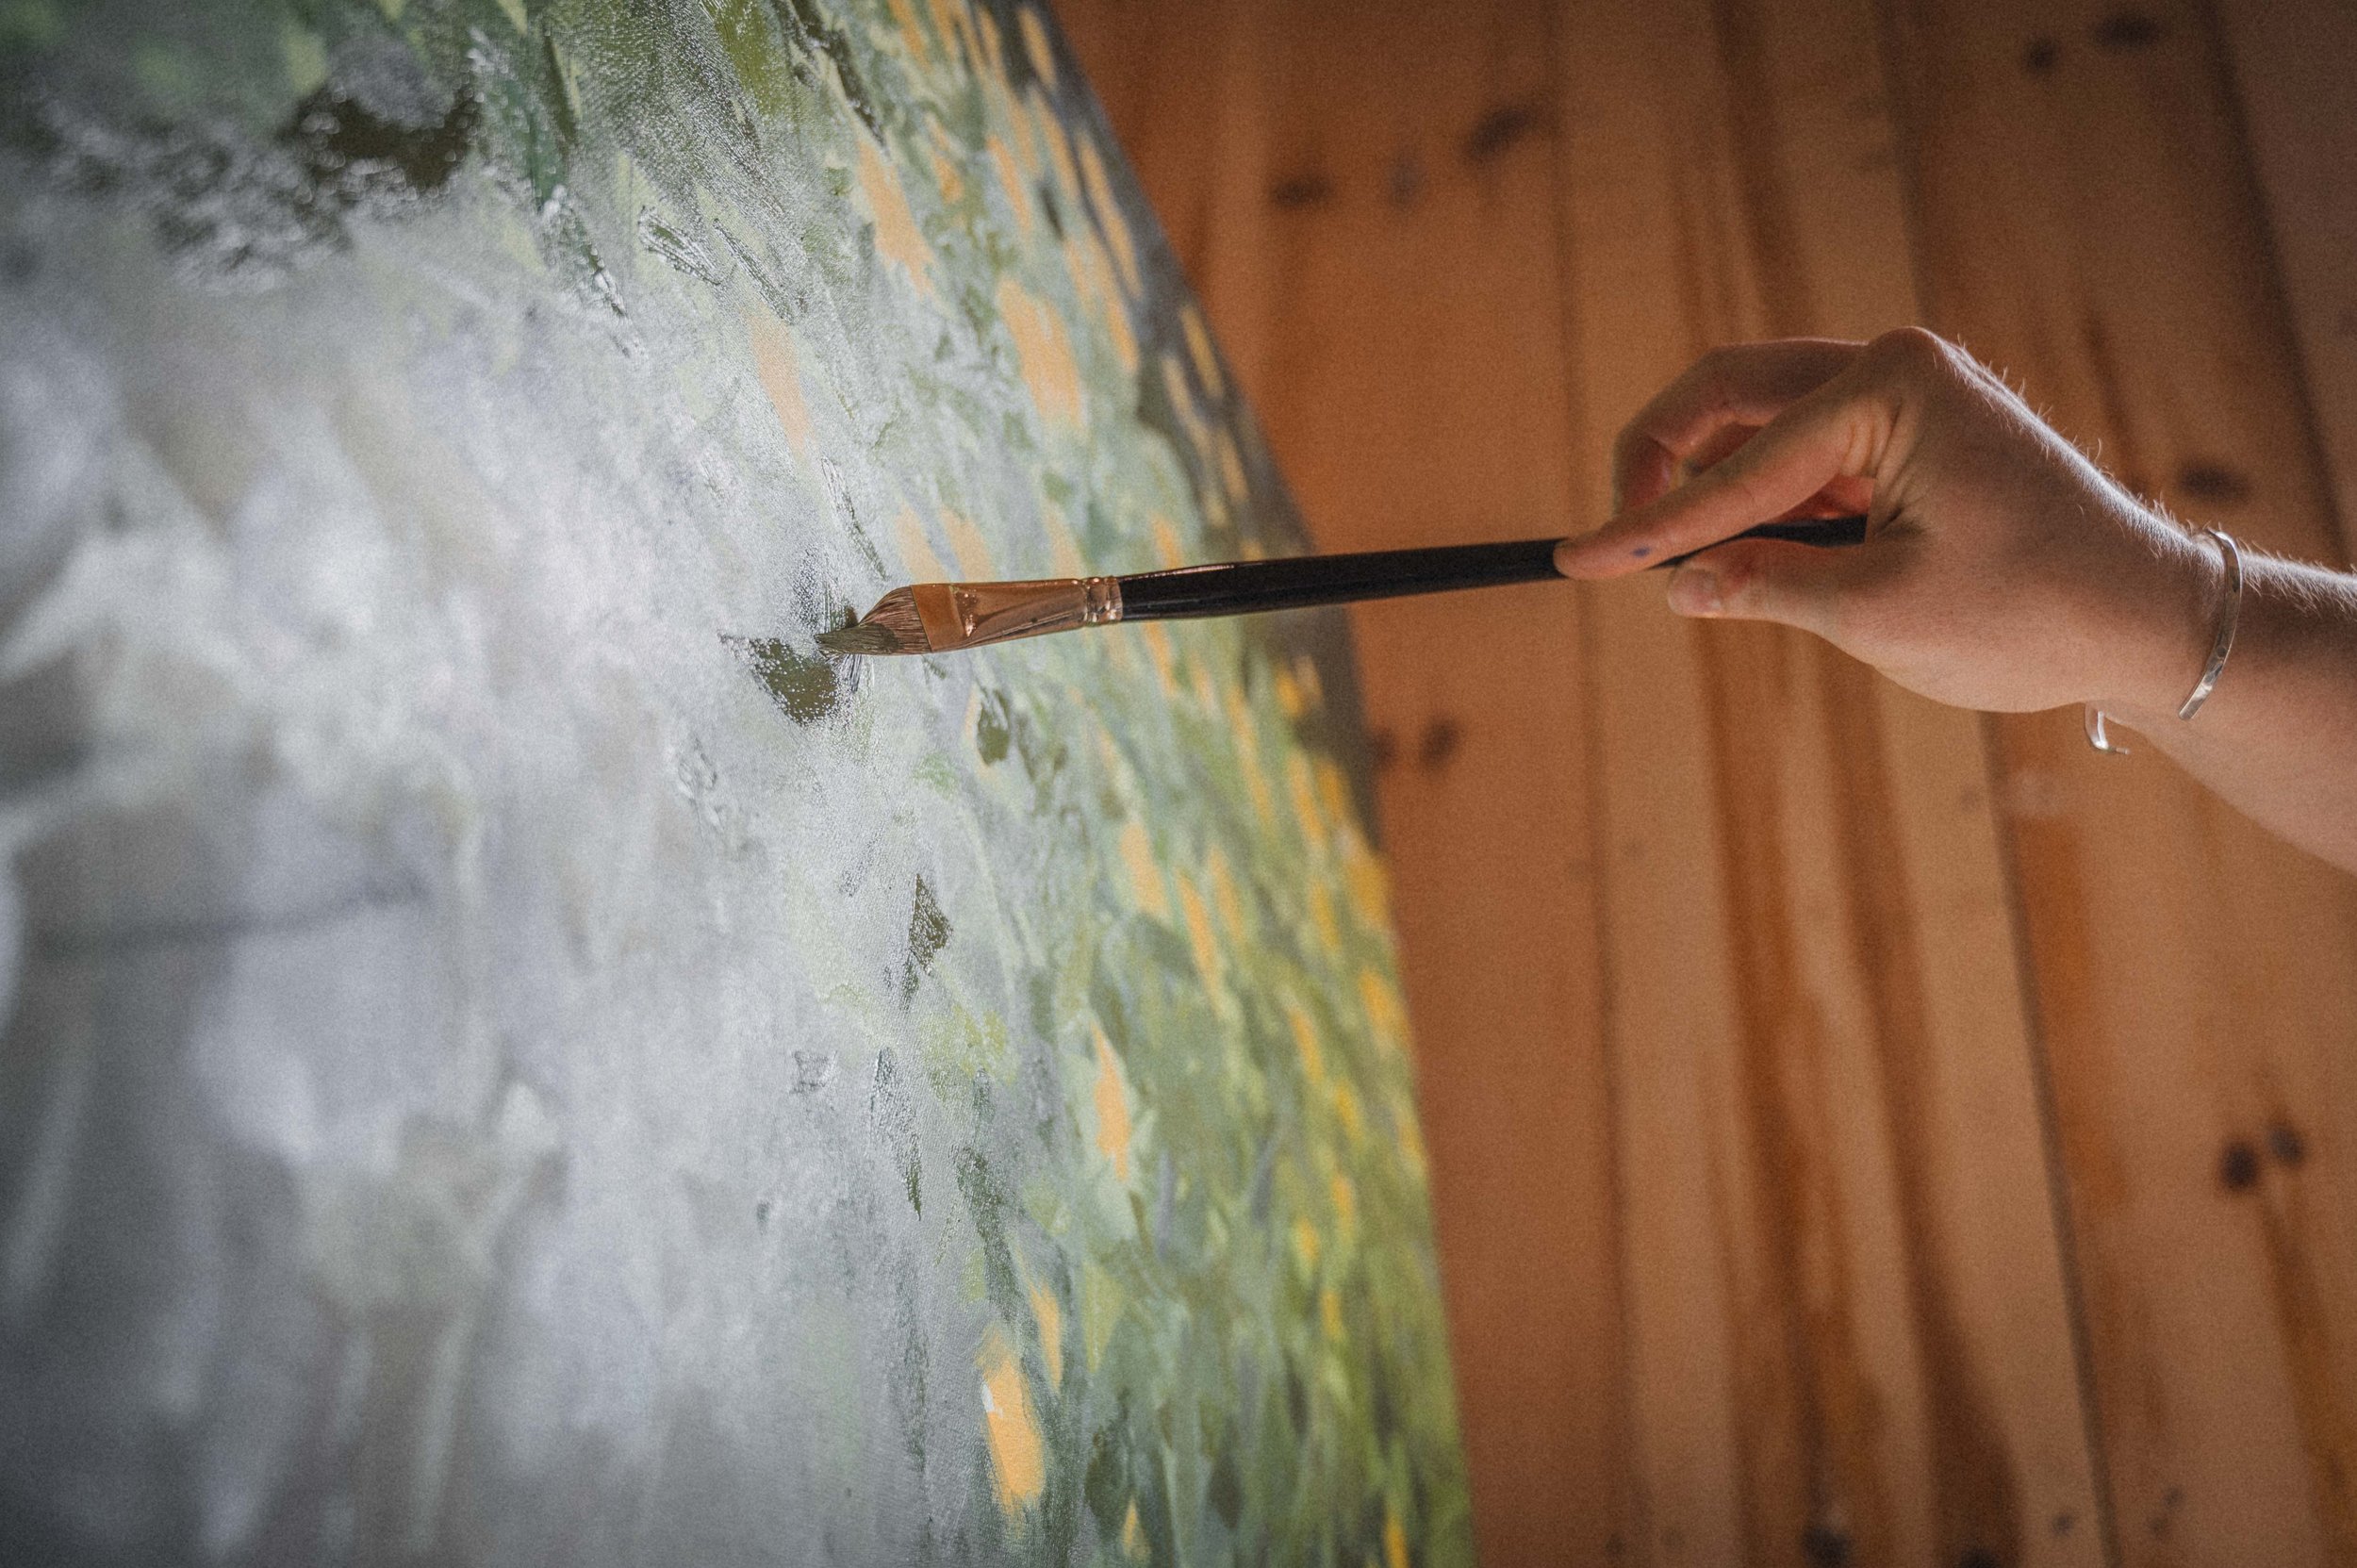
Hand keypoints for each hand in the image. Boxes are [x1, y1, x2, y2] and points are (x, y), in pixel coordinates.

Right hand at [1554, 328, 2224, 722]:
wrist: (2145, 619)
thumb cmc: (2030, 612)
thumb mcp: (1880, 613)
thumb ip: (1766, 586)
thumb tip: (1674, 584)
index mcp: (1893, 385)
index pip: (1739, 464)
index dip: (1651, 525)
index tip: (1576, 561)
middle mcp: (1894, 368)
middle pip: (1729, 396)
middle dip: (1663, 467)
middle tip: (1613, 541)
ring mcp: (1901, 398)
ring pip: (1758, 425)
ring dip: (1712, 490)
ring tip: (1678, 564)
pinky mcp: (1905, 438)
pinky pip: (1799, 458)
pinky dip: (1758, 504)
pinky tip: (1738, 556)